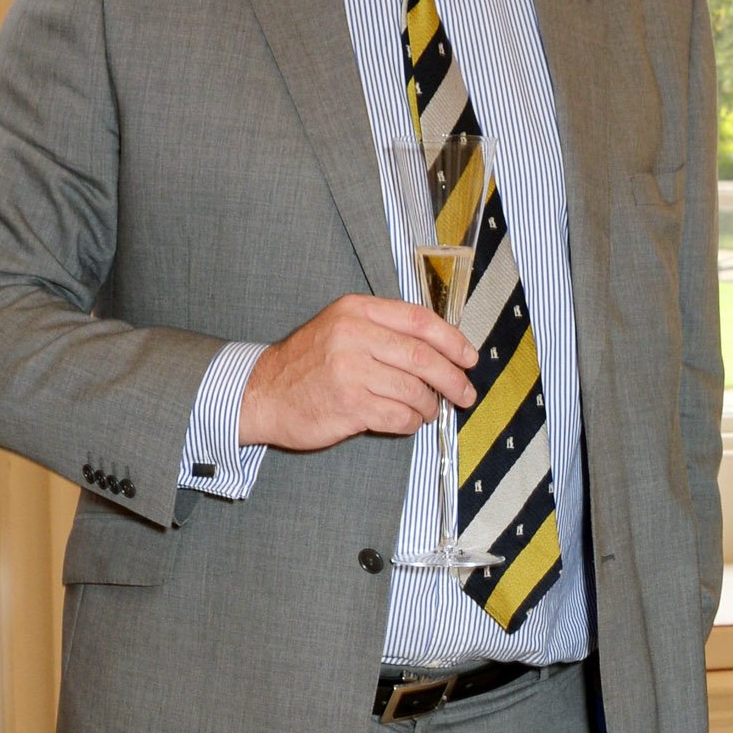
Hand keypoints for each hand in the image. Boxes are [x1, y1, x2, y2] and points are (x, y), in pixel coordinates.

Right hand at [239, 294, 477, 450]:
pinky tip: (406, 421)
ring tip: (428, 410)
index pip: (419, 321)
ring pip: (414, 391)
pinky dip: (410, 423)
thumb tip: (443, 350)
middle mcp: (353, 335)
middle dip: (452, 380)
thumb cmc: (309, 364)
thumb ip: (385, 331)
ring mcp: (350, 371)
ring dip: (429, 406)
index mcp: (356, 310)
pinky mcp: (349, 405)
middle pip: (423, 358)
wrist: (263, 393)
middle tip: (465, 394)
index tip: (470, 358)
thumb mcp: (341, 328)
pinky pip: (399, 417)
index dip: (452, 341)